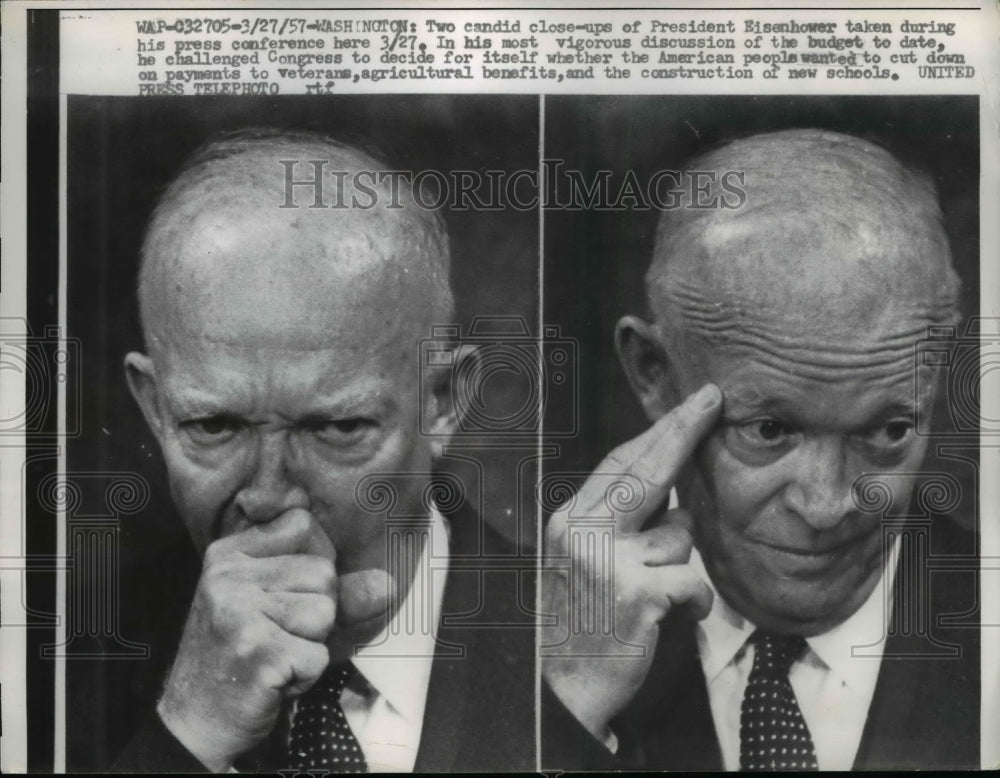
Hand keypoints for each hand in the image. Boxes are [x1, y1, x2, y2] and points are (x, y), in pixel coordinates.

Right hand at [156, 508, 385, 771]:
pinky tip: (273, 678)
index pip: (304, 525)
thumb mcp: (283, 606)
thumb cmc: (246, 654)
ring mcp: (238, 613)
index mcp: (229, 553)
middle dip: (314, 612)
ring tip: (274, 654)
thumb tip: (388, 582)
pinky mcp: (256, 653)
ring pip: (326, 612)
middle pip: (323, 572)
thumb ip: (337, 587)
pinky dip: (305, 674)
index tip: (280, 595)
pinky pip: (319, 655)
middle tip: (274, 636)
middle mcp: (228, 576)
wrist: (197, 720)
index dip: (311, 564)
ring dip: (311, 643)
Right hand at [541, 384, 721, 743]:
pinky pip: (693, 581)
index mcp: (568, 519)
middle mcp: (583, 531)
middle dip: (683, 429)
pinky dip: (694, 602)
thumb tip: (675, 496)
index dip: (657, 431)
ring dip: (679, 564)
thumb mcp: (581, 559)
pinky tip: (671, 616)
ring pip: (679, 536)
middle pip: (646, 470)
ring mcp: (609, 562)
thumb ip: (616, 524)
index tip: (687, 406)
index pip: (618, 462)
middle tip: (711, 399)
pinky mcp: (638, 595)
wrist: (562, 689)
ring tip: (650, 594)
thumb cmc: (578, 620)